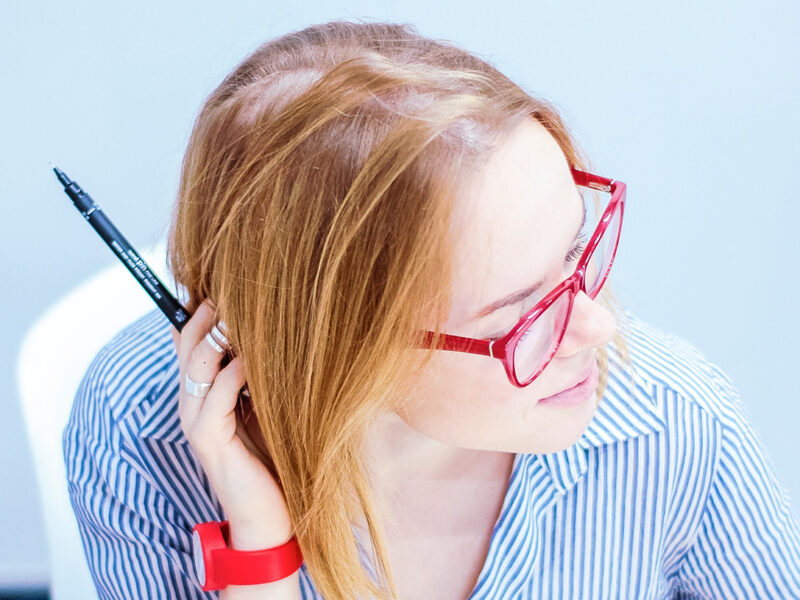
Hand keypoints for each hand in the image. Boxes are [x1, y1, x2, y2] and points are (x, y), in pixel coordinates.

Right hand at [170, 299, 292, 546]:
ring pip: (198, 363)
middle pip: (188, 341)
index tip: (232, 281)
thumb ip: (262, 375)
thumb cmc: (276, 457)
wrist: (272, 515)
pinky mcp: (208, 440)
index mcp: (204, 393)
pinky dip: (238, 370)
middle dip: (209, 310)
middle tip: (235, 284)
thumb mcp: (268, 406)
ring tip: (245, 310)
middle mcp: (193, 403)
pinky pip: (217, 394)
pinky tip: (259, 356)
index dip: (206, 309)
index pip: (193, 339)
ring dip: (222, 334)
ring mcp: (197, 420)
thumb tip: (280, 333)